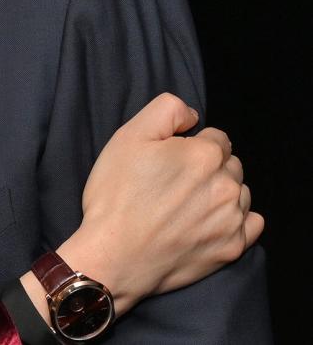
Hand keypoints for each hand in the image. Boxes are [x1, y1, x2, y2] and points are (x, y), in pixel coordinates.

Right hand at [41, 93, 261, 315]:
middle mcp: (226, 184)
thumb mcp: (127, 137)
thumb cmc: (117, 195)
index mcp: (205, 154)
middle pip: (230, 164)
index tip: (168, 161)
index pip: (215, 137)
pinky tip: (208, 221)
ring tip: (186, 204)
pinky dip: (236, 219)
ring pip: (239, 192)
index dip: (189, 145)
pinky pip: (251, 224)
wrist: (114, 255)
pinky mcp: (232, 248)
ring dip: (220, 192)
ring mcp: (232, 219)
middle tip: (174, 183)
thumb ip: (165, 110)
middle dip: (208, 167)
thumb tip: (192, 116)